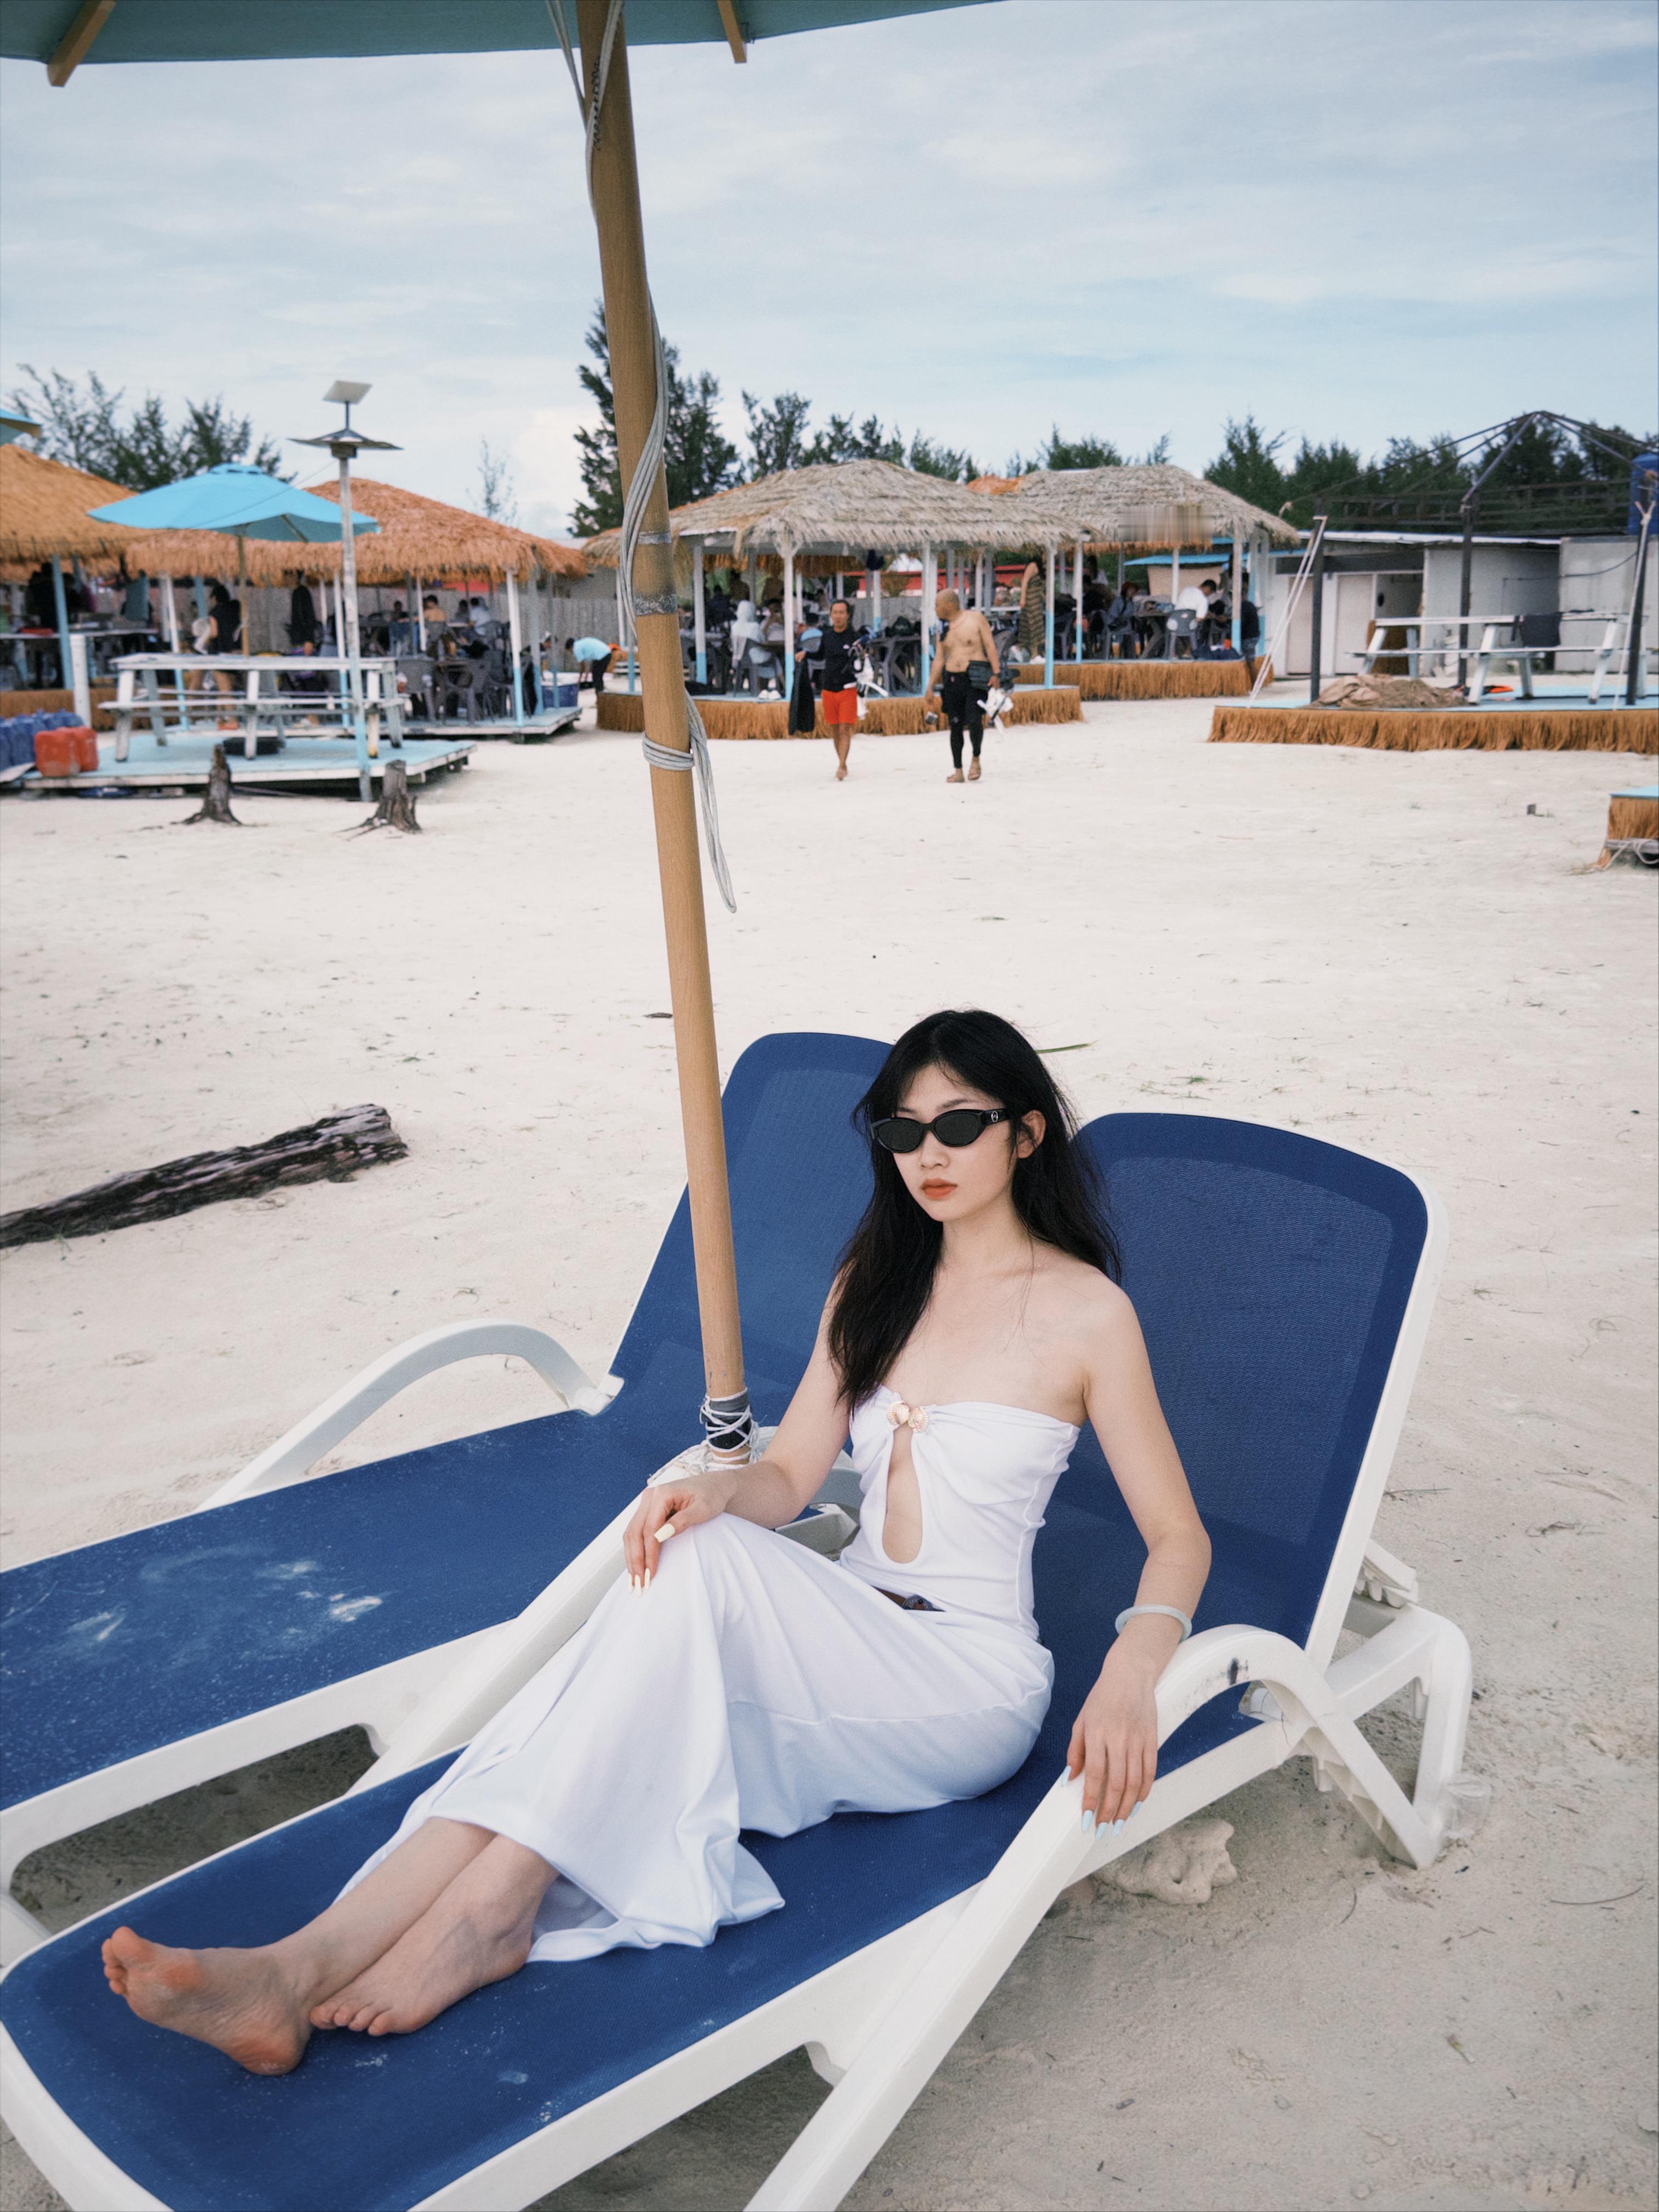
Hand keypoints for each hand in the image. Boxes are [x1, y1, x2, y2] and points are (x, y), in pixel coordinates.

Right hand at [622, 1464, 739, 1586]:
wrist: (713, 1486)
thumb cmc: (711, 1496)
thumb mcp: (703, 1509)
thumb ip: (682, 1521)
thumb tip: (659, 1536)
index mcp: (662, 1494)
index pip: (649, 1528)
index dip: (649, 1553)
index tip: (651, 1573)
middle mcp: (649, 1497)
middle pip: (634, 1532)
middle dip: (635, 1559)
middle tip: (639, 1583)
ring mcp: (646, 1503)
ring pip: (631, 1533)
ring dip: (632, 1557)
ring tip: (634, 1580)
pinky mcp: (648, 1511)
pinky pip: (636, 1532)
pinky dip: (635, 1550)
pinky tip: (636, 1566)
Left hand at [1066, 1638, 1161, 1829]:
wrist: (1130, 1674)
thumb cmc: (1101, 1699)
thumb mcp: (1082, 1720)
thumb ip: (1075, 1751)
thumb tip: (1069, 1780)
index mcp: (1097, 1733)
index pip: (1094, 1774)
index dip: (1090, 1799)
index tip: (1086, 1818)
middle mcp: (1118, 1738)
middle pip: (1116, 1783)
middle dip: (1109, 1810)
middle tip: (1103, 1828)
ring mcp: (1137, 1739)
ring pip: (1135, 1782)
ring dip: (1127, 1807)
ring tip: (1118, 1822)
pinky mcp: (1152, 1739)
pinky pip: (1150, 1771)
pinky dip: (1144, 1791)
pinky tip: (1137, 1803)